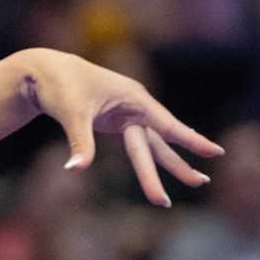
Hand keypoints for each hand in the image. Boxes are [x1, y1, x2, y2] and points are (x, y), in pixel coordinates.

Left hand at [18, 48, 222, 205]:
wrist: (43, 72)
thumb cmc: (60, 86)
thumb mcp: (71, 113)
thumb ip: (80, 142)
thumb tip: (75, 169)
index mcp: (133, 98)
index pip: (167, 124)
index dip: (190, 139)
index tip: (216, 151)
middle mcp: (135, 106)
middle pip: (159, 142)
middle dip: (178, 165)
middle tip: (202, 183)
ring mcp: (126, 114)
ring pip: (149, 146)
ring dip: (162, 168)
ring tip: (185, 187)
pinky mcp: (115, 121)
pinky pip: (136, 144)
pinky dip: (147, 159)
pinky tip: (159, 172)